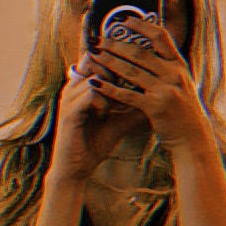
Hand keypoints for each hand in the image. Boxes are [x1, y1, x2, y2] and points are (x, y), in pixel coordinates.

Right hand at [47, 53, 140, 187]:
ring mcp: (69, 99)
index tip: (138, 65)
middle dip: (116, 68)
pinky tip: (109, 114)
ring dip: (113, 85)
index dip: (117, 57)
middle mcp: (73, 87)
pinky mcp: (69, 113)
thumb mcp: (118, 122)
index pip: (97, 55)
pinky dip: (106, 101)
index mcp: (82, 86)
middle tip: (131, 84)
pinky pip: (91, 94)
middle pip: (95, 57)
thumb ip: (132, 108)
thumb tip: (156, 96)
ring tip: (122, 102)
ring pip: (96, 74)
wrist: (75, 170)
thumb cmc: (94, 144)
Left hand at [81, 12, 212, 157]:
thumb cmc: (182, 110)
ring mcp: (166, 90)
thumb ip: (165, 67)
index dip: (142, 25)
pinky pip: (128, 95)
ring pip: (131, 71)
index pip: (161, 36)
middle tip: (98, 40)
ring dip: (109, 62)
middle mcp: (174, 74)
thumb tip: (144, 49)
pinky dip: (110, 88)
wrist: (192, 138)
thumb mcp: (180, 83)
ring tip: (94, 56)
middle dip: (116, 44)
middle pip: (140, 53)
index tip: (124, 20)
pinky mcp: (156, 107)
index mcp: (179, 65)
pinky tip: (96, 83)